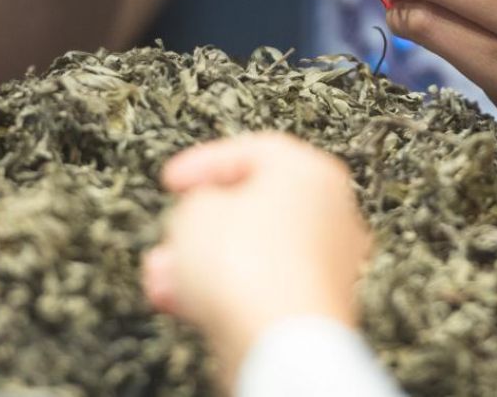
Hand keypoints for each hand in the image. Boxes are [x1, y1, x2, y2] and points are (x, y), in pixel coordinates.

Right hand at [143, 133, 370, 383]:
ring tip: (164, 275)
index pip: (254, 152)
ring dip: (204, 261)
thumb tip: (203, 213)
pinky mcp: (316, 306)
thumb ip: (197, 201)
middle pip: (255, 207)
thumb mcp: (196, 212)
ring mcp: (329, 263)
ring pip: (254, 252)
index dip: (204, 163)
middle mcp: (332, 213)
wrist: (280, 345)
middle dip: (201, 224)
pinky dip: (224, 291)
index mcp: (313, 172)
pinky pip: (263, 287)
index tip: (175, 180)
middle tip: (172, 230)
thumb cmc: (249, 267)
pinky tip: (182, 301)